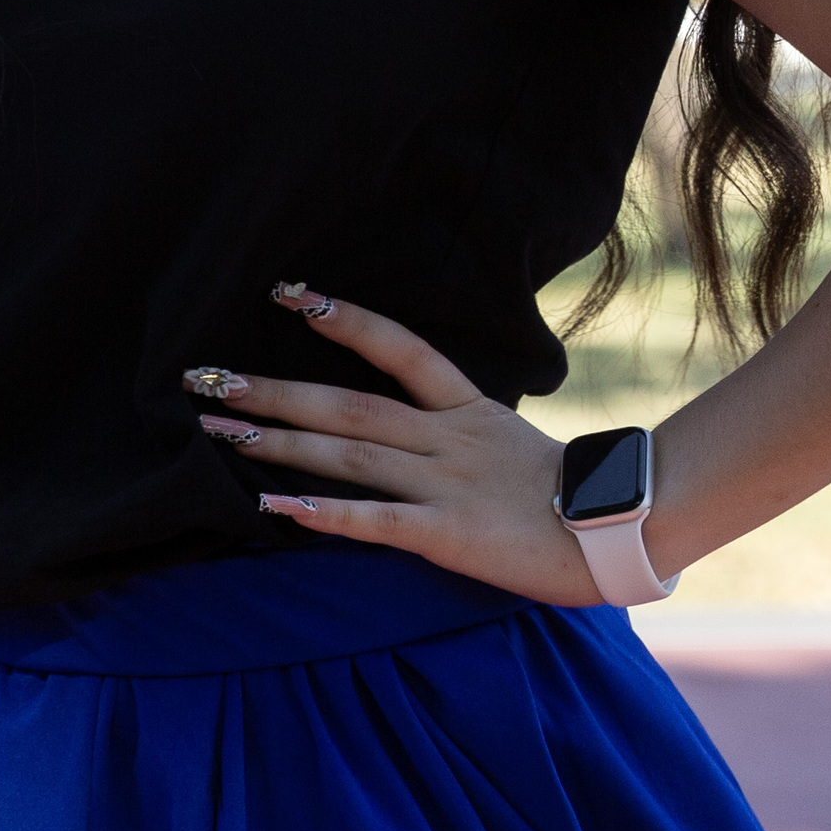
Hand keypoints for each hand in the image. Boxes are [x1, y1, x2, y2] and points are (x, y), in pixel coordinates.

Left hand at [192, 285, 597, 604]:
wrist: (624, 533)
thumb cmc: (578, 501)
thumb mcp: (517, 449)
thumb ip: (466, 438)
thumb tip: (421, 434)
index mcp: (469, 411)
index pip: (401, 349)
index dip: (345, 319)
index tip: (289, 295)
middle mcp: (449, 439)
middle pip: (349, 404)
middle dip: (274, 390)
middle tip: (206, 378)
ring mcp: (447, 484)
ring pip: (350, 454)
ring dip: (279, 441)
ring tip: (219, 430)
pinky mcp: (449, 535)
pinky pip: (377, 521)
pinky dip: (323, 514)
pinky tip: (272, 510)